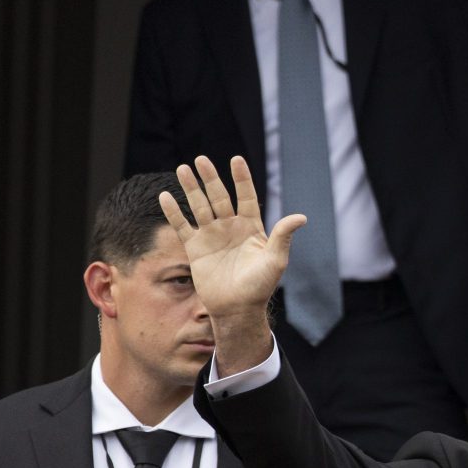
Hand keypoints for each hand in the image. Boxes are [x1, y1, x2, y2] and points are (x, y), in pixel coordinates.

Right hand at [160, 155, 304, 373]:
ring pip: (199, 206)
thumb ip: (283, 236)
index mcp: (251, 227)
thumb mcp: (275, 260)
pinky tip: (165, 197)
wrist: (238, 308)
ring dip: (191, 189)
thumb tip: (301, 217)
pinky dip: (174, 212)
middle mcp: (230, 227)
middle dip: (210, 179)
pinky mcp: (196, 248)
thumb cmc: (260, 286)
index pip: (245, 196)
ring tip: (183, 169)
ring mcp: (212, 236)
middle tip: (201, 159)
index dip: (241, 179)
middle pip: (219, 197)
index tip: (236, 160)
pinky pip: (183, 226)